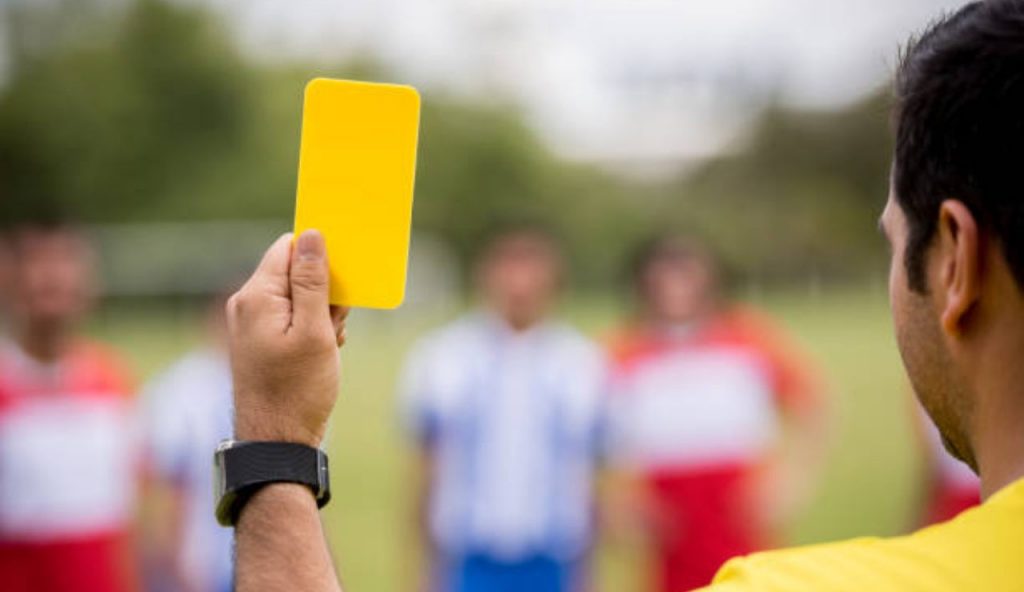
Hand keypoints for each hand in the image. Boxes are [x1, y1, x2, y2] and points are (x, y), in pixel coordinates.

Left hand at [227, 230, 348, 446]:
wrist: (276, 442)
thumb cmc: (297, 390)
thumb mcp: (314, 331)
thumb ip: (312, 281)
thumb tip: (312, 235)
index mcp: (257, 296)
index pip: (289, 248)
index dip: (319, 258)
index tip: (341, 283)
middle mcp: (247, 304)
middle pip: (294, 271)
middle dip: (324, 289)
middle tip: (336, 322)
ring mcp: (252, 323)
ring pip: (297, 296)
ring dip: (322, 311)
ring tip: (330, 342)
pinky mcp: (261, 340)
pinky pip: (291, 317)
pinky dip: (312, 327)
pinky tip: (323, 351)